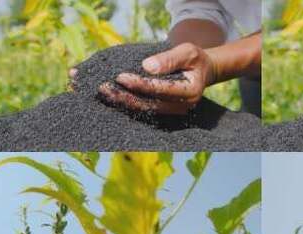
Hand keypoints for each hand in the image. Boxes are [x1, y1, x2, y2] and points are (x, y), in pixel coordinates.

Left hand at [69, 43, 215, 114]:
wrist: (202, 71)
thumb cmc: (195, 59)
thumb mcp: (187, 52)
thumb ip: (169, 59)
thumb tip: (147, 66)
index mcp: (189, 93)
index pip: (160, 90)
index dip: (139, 85)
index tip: (120, 76)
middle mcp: (180, 107)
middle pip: (147, 104)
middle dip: (123, 96)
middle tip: (101, 87)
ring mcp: (170, 112)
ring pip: (142, 109)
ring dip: (120, 102)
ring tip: (100, 92)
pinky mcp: (161, 111)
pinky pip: (141, 108)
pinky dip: (124, 102)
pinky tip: (108, 96)